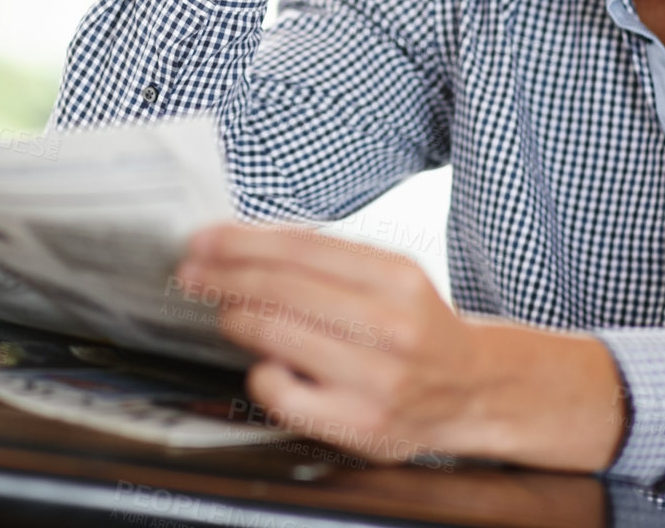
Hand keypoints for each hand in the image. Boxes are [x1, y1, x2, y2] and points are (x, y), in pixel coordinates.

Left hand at [173, 222, 627, 471]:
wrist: (472, 388)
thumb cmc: (416, 326)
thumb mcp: (390, 275)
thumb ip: (328, 260)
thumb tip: (245, 243)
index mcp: (398, 277)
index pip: (301, 249)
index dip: (241, 242)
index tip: (204, 239)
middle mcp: (391, 327)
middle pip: (283, 290)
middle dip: (224, 277)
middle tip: (192, 273)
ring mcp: (376, 379)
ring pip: (278, 337)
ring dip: (235, 318)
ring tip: (223, 311)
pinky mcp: (361, 425)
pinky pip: (282, 394)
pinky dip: (260, 374)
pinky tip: (262, 363)